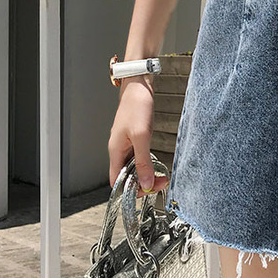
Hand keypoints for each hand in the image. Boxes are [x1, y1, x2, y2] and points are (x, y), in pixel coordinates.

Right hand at [108, 76, 168, 198]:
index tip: (148, 189)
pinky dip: (148, 165)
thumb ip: (143, 161)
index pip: (117, 182)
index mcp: (115, 152)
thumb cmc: (136, 107)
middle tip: (161, 182)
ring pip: (134, 169)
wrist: (139, 87)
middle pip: (127, 178)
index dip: (130, 190)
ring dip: (147, 175)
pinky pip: (139, 159)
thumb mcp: (141, 136)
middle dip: (143, 183)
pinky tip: (157, 165)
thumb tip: (145, 183)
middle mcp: (119, 151)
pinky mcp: (134, 140)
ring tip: (162, 176)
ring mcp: (126, 146)